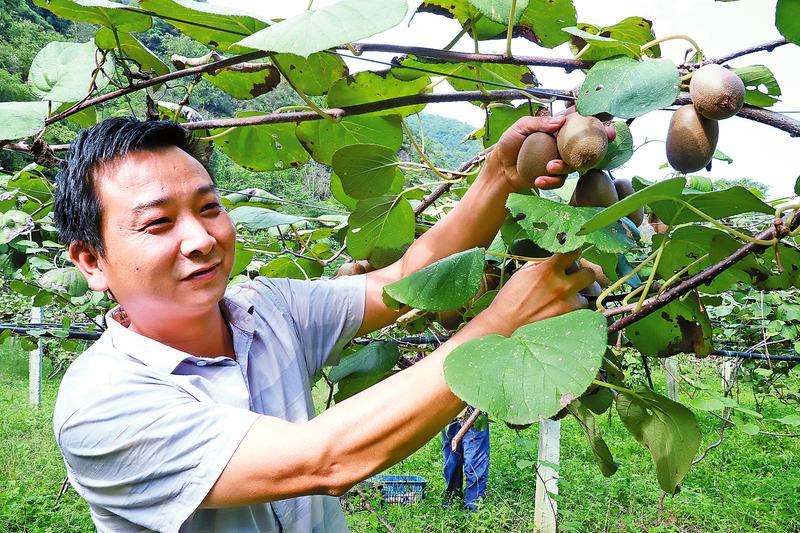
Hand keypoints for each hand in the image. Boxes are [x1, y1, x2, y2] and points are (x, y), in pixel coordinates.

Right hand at [479, 251, 594, 335]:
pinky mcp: (568, 317)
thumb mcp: (523, 272)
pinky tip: (565, 307)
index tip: (572, 255)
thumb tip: (554, 255)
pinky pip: (582, 309)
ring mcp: (568, 303)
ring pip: (588, 294)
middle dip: (583, 273)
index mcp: (548, 270)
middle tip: (575, 276)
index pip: (574, 252)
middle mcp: (562, 285)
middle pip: (589, 273)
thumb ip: (541, 262)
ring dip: (579, 293)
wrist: (505, 322)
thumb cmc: (511, 297)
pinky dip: (576, 307)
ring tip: (567, 296)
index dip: (574, 252)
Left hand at [488, 111, 615, 190]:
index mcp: (556, 130)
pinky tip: (539, 179)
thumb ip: (538, 123)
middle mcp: (561, 146)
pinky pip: (559, 180)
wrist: (500, 168)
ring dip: (563, 166)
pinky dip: (550, 180)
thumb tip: (560, 121)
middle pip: (584, 146)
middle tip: (600, 145)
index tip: (607, 126)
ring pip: (572, 165)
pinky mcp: (553, 177)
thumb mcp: (520, 128)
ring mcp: (559, 161)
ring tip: (549, 167)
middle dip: (597, 146)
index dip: (594, 123)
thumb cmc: (509, 144)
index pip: (577, 124)